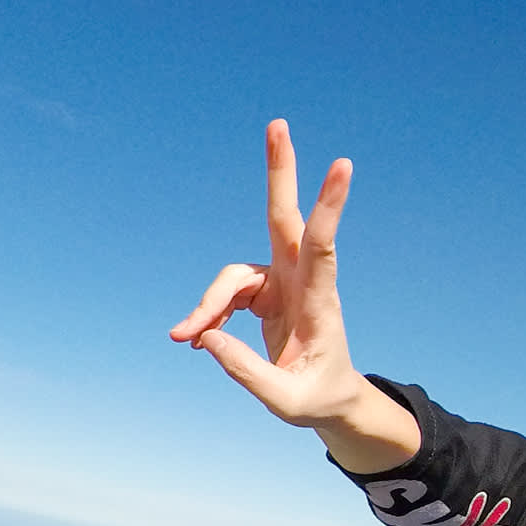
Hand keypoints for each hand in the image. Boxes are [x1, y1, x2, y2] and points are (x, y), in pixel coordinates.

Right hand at [166, 120, 418, 472]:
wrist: (330, 399)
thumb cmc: (317, 399)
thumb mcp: (287, 403)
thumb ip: (246, 373)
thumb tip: (205, 339)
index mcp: (321, 302)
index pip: (323, 245)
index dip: (329, 206)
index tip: (343, 164)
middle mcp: (303, 281)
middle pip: (284, 217)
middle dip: (280, 171)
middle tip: (278, 122)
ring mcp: (283, 282)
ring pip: (232, 277)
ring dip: (205, 305)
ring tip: (182, 339)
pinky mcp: (266, 291)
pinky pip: (225, 295)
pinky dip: (207, 316)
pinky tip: (196, 339)